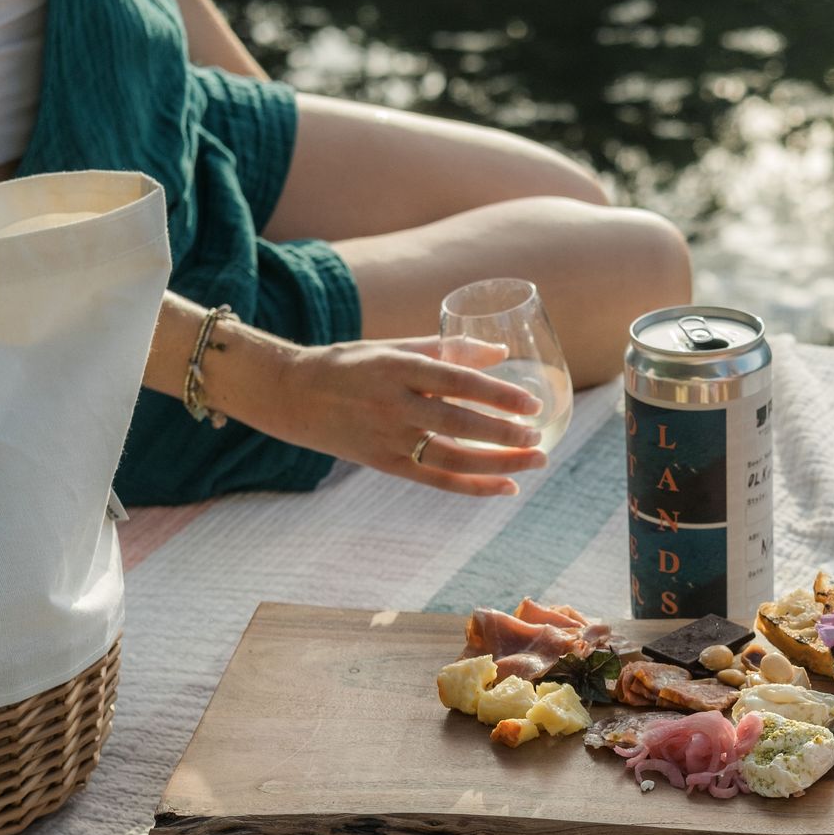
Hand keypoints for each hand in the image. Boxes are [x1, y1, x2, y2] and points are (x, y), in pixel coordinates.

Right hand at [231, 334, 547, 495]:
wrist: (294, 396)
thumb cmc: (352, 365)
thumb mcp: (395, 347)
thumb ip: (447, 349)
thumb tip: (499, 351)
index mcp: (398, 368)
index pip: (456, 382)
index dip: (496, 394)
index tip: (531, 403)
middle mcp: (394, 405)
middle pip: (457, 424)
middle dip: (502, 434)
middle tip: (539, 436)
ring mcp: (389, 438)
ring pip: (452, 458)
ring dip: (498, 463)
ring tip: (535, 460)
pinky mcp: (386, 463)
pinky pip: (436, 479)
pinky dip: (474, 486)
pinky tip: (507, 487)